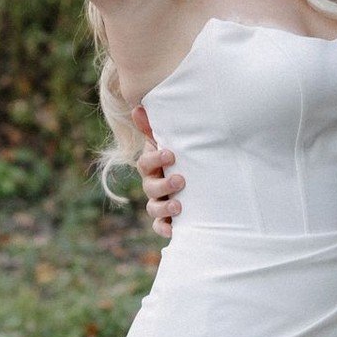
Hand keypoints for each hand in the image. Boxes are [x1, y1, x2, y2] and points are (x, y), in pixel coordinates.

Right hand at [133, 106, 181, 238]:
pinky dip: (165, 229)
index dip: (155, 159)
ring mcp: (159, 202)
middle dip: (164, 184)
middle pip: (149, 187)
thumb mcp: (171, 142)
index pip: (145, 163)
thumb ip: (154, 127)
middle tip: (181, 180)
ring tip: (179, 207)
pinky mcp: (167, 220)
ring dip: (164, 208)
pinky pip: (160, 227)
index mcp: (153, 165)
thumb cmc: (181, 157)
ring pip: (153, 208)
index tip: (171, 154)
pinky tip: (174, 229)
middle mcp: (152, 184)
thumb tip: (137, 106)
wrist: (199, 179)